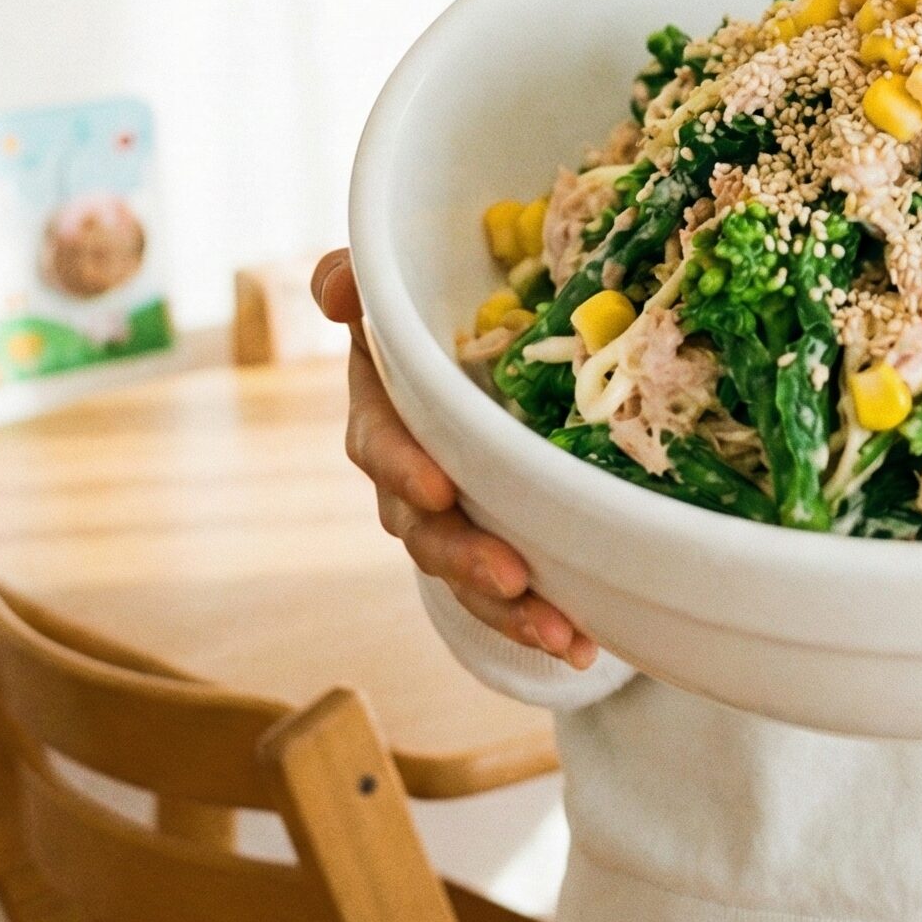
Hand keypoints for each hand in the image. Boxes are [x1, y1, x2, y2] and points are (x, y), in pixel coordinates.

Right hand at [311, 247, 597, 668]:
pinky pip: (505, 595)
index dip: (403, 466)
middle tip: (512, 575)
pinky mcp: (489, 546)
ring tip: (562, 631)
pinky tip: (583, 641)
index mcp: (385, 409)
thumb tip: (338, 288)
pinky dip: (538, 623)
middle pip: (422, 527)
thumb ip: (361, 280)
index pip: (379, 440)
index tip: (439, 488)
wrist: (467, 365)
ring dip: (509, 609)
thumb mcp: (398, 295)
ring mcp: (445, 520)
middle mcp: (406, 474)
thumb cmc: (430, 321)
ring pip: (464, 573)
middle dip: (465, 556)